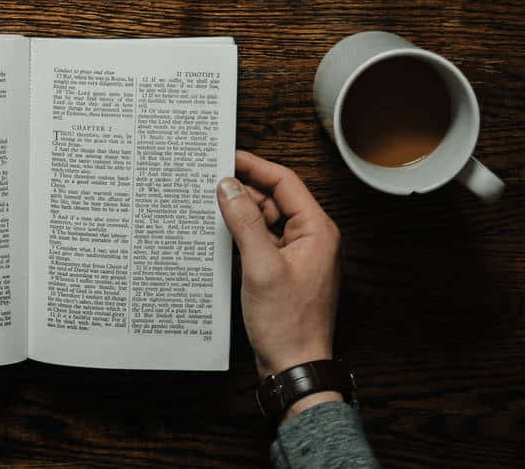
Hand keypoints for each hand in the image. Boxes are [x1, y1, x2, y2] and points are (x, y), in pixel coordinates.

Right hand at [216, 150, 340, 415]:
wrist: (294, 370)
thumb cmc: (287, 325)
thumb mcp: (260, 266)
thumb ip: (244, 221)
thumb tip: (228, 186)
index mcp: (316, 230)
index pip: (285, 182)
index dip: (255, 166)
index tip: (227, 156)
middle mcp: (311, 238)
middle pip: (274, 198)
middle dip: (244, 190)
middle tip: (211, 181)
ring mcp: (298, 255)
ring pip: (266, 219)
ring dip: (241, 213)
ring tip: (211, 206)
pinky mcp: (285, 270)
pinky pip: (263, 240)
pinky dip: (243, 235)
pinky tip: (221, 234)